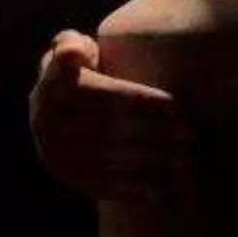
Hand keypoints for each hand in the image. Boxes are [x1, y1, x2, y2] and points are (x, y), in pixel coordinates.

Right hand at [29, 30, 192, 201]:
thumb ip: (71, 43)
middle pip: (110, 131)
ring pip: (110, 161)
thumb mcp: (70, 47)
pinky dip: (134, 192)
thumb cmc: (79, 70)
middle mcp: (47, 123)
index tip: (176, 105)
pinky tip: (163, 192)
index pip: (104, 96)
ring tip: (185, 162)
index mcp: (53, 88)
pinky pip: (102, 186)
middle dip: (154, 133)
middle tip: (190, 134)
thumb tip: (74, 53)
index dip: (141, 101)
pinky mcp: (66, 176)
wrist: (52, 108)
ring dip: (151, 164)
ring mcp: (54, 153)